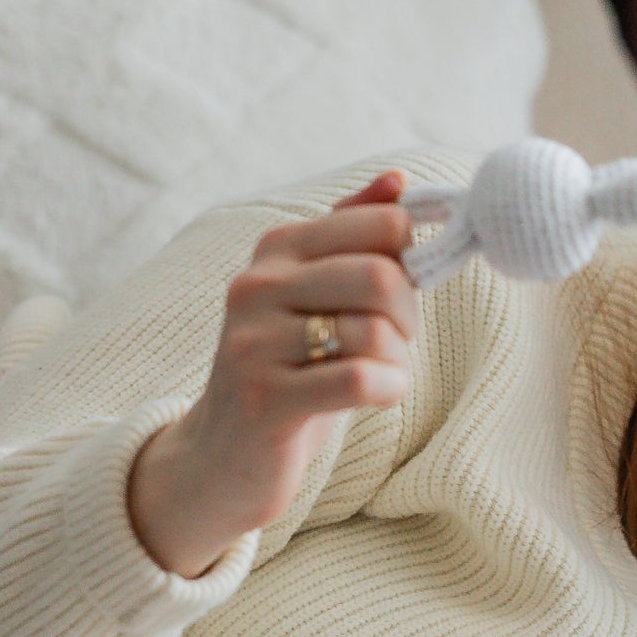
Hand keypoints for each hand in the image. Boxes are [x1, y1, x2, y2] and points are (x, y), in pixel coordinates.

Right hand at [128, 171, 418, 578]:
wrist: (222, 457)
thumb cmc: (288, 370)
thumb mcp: (316, 295)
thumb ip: (354, 236)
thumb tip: (400, 180)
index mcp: (277, 248)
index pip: (384, 223)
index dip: (414, 259)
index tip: (402, 292)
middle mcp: (257, 286)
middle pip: (383, 276)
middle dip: (409, 315)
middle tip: (394, 340)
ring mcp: (255, 343)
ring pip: (374, 332)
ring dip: (397, 361)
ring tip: (378, 373)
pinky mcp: (265, 400)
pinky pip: (360, 380)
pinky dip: (388, 389)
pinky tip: (376, 396)